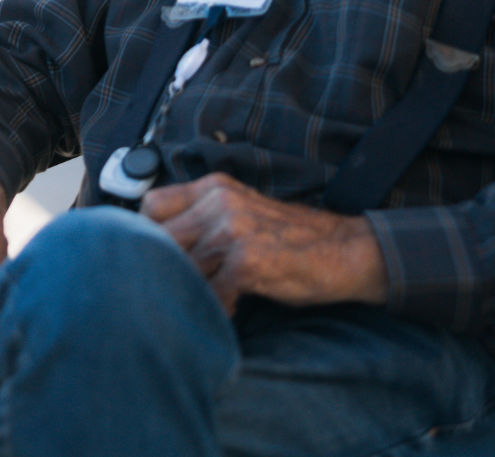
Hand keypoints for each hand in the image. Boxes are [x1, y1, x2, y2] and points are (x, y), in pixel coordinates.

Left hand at [140, 172, 387, 313]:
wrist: (346, 250)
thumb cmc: (288, 238)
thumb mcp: (240, 212)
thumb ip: (201, 218)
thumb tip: (151, 245)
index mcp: (213, 187)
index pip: (151, 206)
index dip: (147, 236)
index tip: (158, 258)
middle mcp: (219, 202)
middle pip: (159, 239)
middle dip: (165, 268)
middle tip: (182, 286)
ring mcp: (233, 229)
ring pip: (184, 268)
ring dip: (195, 290)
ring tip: (216, 296)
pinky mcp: (248, 259)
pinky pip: (212, 292)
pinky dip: (219, 306)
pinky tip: (234, 305)